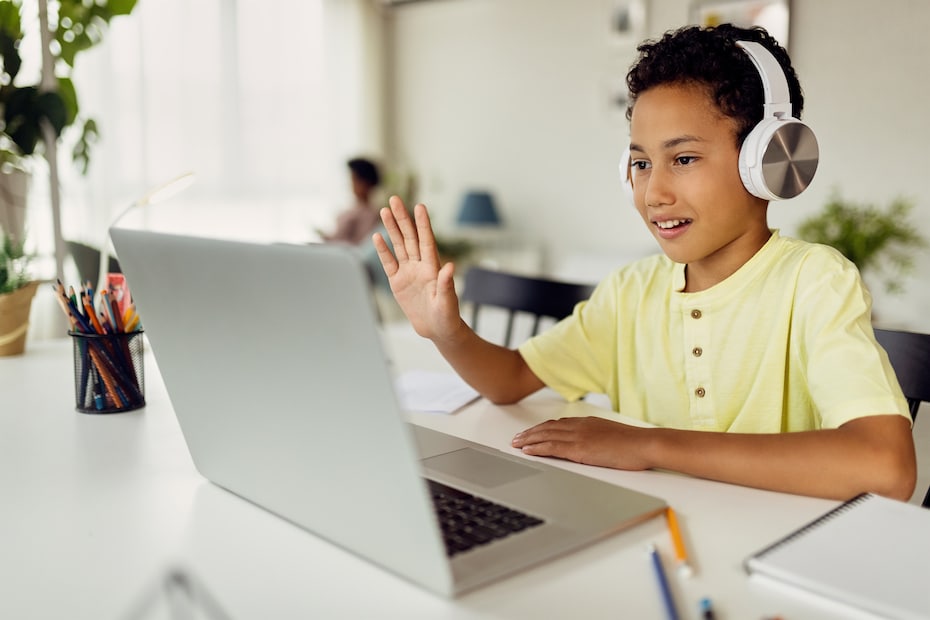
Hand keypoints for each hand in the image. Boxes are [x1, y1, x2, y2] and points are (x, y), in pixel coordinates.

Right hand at [372, 196, 464, 340]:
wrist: (437, 329)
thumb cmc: (447, 316)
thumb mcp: (447, 302)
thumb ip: (446, 284)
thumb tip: (450, 266)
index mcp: (433, 267)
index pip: (426, 241)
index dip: (423, 224)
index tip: (419, 206)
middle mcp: (420, 265)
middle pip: (410, 237)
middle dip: (402, 218)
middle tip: (394, 199)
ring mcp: (408, 272)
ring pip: (398, 245)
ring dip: (392, 228)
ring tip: (384, 210)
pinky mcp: (397, 282)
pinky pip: (389, 263)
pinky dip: (383, 250)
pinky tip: (377, 236)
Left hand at [512, 417, 651, 469]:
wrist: (645, 444)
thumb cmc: (635, 444)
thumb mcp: (612, 437)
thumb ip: (599, 438)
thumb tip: (594, 444)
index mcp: (588, 423)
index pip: (559, 424)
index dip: (542, 428)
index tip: (532, 432)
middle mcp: (580, 426)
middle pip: (547, 428)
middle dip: (530, 433)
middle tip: (517, 438)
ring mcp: (578, 436)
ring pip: (545, 436)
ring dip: (528, 439)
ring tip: (516, 444)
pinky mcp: (579, 449)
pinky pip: (551, 447)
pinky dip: (536, 447)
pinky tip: (527, 450)